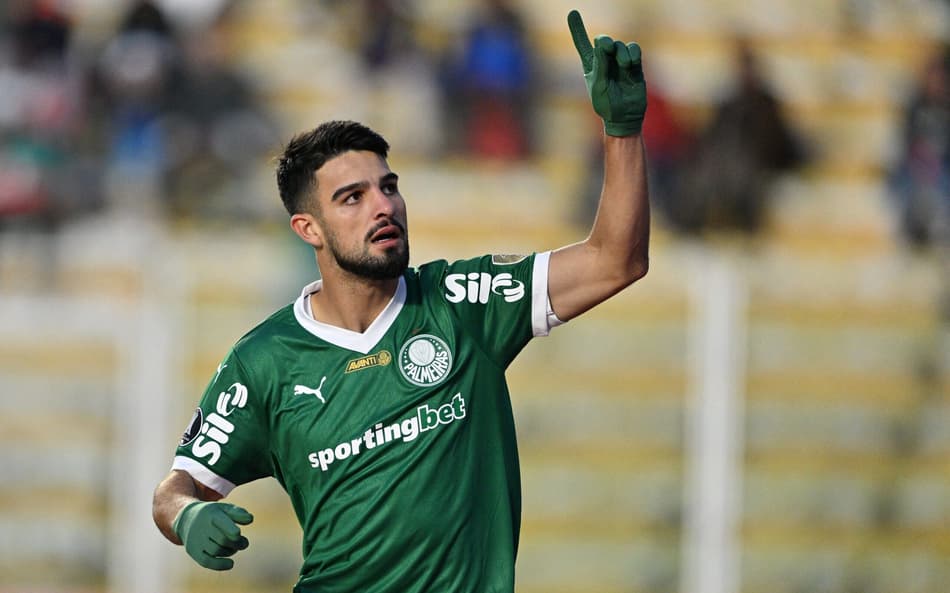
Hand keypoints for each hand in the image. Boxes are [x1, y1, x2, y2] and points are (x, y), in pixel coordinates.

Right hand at [172, 501, 253, 569]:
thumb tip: (250, 519)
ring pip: (217, 551)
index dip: (231, 531)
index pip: (221, 523)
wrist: (187, 519)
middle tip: (244, 543)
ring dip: (230, 551)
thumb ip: (239, 513)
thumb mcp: (225, 509)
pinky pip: (206, 561)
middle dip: (237, 543)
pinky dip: (220, 565)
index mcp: (211, 514)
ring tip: (235, 547)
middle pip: (223, 540)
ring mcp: (196, 540)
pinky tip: (230, 564)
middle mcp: (202, 527)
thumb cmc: (213, 514)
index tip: (238, 534)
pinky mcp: (193, 551)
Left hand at [568, 10, 646, 136]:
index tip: (572, 12)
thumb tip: (602, 43)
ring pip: (621, 45)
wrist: (624, 117)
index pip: (582, 44)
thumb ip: (600, 64)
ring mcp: (620, 62)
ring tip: (624, 65)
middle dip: (606, 42)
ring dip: (621, 53)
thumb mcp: (598, 86)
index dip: (577, 28)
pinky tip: (631, 64)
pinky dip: (633, 53)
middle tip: (607, 47)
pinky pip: (634, 49)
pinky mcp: (634, 65)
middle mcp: (605, 61)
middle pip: (605, 41)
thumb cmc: (606, 105)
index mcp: (591, 66)